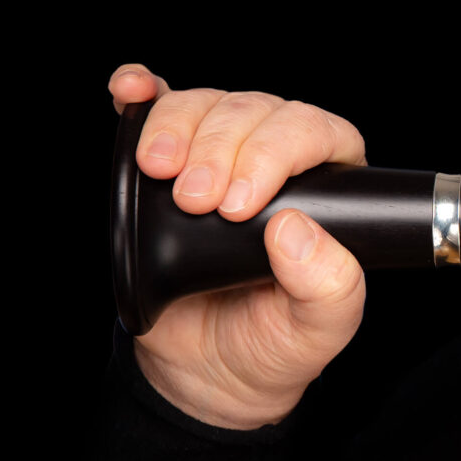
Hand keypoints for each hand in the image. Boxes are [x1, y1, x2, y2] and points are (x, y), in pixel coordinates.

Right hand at [108, 63, 370, 429]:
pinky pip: (156, 106)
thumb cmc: (274, 339)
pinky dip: (141, 93)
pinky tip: (131, 93)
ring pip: (205, 104)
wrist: (208, 366)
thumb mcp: (319, 329)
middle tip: (195, 201)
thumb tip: (295, 229)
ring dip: (178, 127)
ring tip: (161, 174)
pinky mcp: (170, 159)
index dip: (275, 153)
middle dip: (220, 148)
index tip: (239, 206)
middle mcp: (279, 158)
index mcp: (329, 185)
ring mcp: (222, 153)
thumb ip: (327, 286)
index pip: (316, 134)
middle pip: (255, 111)